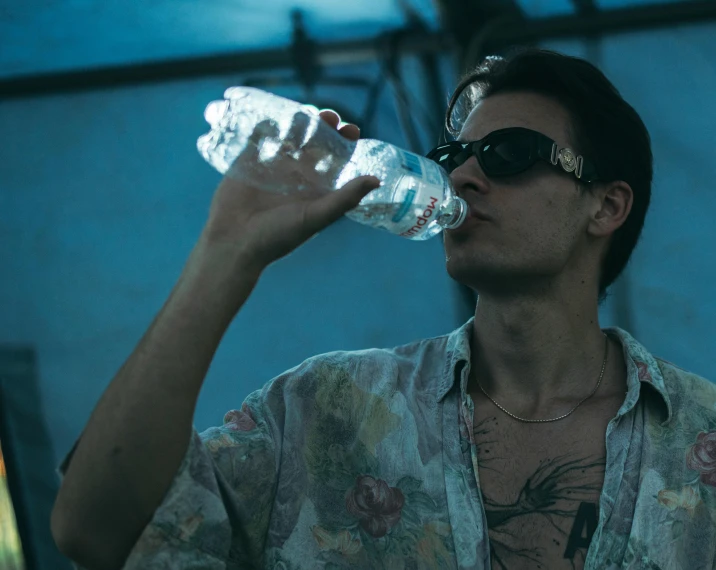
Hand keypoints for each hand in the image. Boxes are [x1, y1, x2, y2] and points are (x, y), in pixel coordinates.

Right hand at [199, 110, 378, 274]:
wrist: (234, 243)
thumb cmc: (277, 236)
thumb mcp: (315, 217)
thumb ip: (344, 198)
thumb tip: (376, 180)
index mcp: (316, 187)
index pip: (336, 158)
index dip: (345, 142)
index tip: (351, 129)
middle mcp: (297, 175)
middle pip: (315, 141)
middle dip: (325, 125)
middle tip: (329, 116)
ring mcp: (272, 166)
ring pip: (290, 134)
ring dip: (299, 120)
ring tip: (306, 113)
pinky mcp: (248, 161)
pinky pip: (259, 135)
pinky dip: (267, 123)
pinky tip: (274, 118)